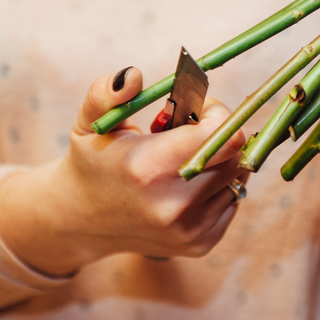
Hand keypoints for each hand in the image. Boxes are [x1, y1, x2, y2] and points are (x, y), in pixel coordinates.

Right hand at [0, 68, 247, 276]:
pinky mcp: (201, 244)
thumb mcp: (89, 122)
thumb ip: (107, 93)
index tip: (195, 110)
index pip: (222, 134)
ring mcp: (190, 229)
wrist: (81, 221)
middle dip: (219, 133)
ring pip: (237, 176)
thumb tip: (134, 75)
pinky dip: (218, 184)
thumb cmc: (91, 160)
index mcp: (148, 168)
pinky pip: (233, 199)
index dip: (216, 113)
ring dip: (220, 159)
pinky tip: (187, 183)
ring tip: (183, 158)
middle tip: (189, 131)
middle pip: (235, 153)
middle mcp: (173, 205)